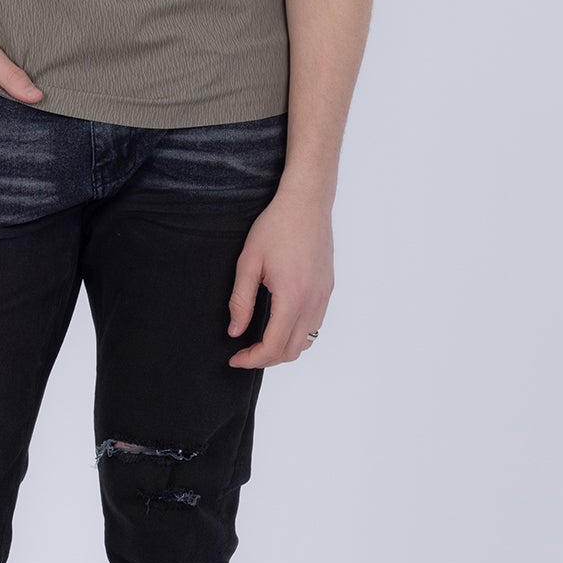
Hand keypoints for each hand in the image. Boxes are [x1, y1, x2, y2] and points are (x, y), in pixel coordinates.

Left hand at [225, 190, 333, 368]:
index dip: (252, 359)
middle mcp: (312, 302)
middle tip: (244, 352)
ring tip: (261, 341)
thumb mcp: (249, 262)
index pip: (272, 346)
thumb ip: (241, 300)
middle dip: (266, 359)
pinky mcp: (327, 288)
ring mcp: (323, 296)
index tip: (235, 358)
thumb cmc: (276, 226)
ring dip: (283, 348)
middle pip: (291, 351)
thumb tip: (235, 331)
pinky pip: (315, 324)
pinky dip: (297, 334)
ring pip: (306, 341)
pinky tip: (280, 322)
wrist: (307, 202)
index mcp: (292, 297)